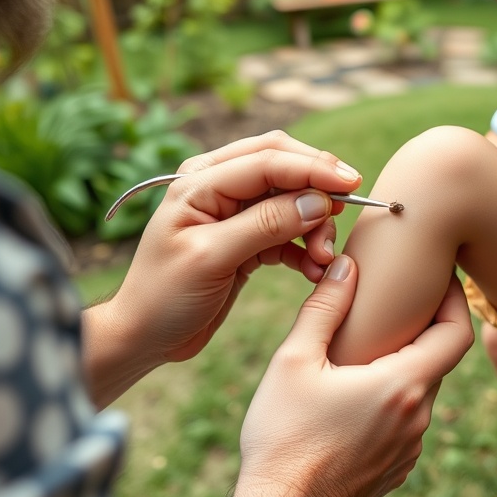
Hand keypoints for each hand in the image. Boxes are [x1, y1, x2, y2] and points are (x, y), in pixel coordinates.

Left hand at [85, 132, 364, 405]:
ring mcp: (234, 212)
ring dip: (315, 225)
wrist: (145, 337)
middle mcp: (219, 186)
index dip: (313, 167)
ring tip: (323, 258)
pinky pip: (289, 232)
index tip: (351, 183)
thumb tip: (318, 202)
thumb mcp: (212, 258)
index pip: (268, 159)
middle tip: (346, 213)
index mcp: (201, 181)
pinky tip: (314, 270)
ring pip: (292, 200)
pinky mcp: (248, 239)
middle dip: (318, 189)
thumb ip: (265, 225)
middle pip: (284, 168)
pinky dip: (306, 247)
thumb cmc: (164, 296)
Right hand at [235, 256, 473, 496]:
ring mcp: (410, 448)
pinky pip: (406, 423)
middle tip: (393, 303)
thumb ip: (324, 307)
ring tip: (367, 349)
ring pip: (420, 393)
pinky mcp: (397, 469)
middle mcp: (418, 417)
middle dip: (421, 329)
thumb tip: (347, 264)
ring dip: (403, 367)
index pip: (457, 333)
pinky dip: (392, 401)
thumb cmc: (283, 436)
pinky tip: (354, 395)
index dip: (455, 299)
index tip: (439, 277)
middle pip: (438, 360)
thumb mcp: (294, 360)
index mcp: (402, 385)